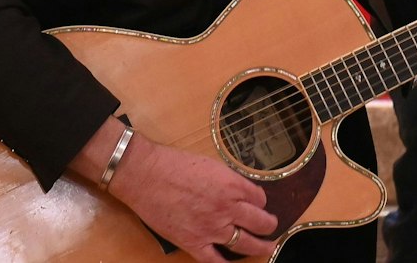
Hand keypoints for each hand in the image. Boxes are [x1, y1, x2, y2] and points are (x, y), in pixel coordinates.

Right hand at [109, 137, 278, 262]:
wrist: (145, 175)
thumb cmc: (173, 164)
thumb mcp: (210, 164)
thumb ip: (228, 180)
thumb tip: (238, 190)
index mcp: (232, 185)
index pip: (260, 198)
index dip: (260, 201)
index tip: (257, 202)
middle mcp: (227, 208)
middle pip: (260, 222)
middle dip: (269, 225)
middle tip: (271, 226)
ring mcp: (211, 229)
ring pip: (245, 244)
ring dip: (260, 246)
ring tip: (267, 247)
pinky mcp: (193, 242)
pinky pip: (216, 260)